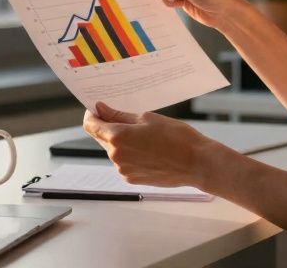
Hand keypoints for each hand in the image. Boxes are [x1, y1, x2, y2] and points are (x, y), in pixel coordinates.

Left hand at [82, 102, 216, 188]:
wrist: (197, 163)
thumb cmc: (176, 137)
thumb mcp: (147, 118)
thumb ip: (119, 115)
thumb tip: (100, 109)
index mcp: (118, 137)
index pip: (90, 125)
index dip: (92, 114)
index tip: (99, 108)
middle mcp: (116, 156)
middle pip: (101, 137)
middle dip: (109, 126)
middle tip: (128, 118)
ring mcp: (123, 170)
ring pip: (113, 150)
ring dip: (121, 141)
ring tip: (145, 136)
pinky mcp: (132, 179)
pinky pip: (123, 162)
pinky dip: (130, 153)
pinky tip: (148, 149)